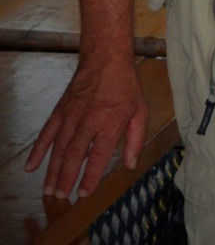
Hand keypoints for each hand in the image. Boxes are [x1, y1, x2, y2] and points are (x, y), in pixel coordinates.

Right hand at [24, 55, 146, 198]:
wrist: (106, 58)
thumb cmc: (125, 85)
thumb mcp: (140, 110)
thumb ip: (136, 139)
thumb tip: (131, 164)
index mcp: (110, 121)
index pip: (98, 155)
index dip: (90, 177)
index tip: (83, 193)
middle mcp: (89, 120)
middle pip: (74, 155)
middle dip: (66, 178)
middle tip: (61, 197)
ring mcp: (71, 115)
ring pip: (59, 148)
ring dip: (52, 171)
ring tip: (49, 189)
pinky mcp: (60, 110)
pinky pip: (46, 133)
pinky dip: (38, 151)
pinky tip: (31, 166)